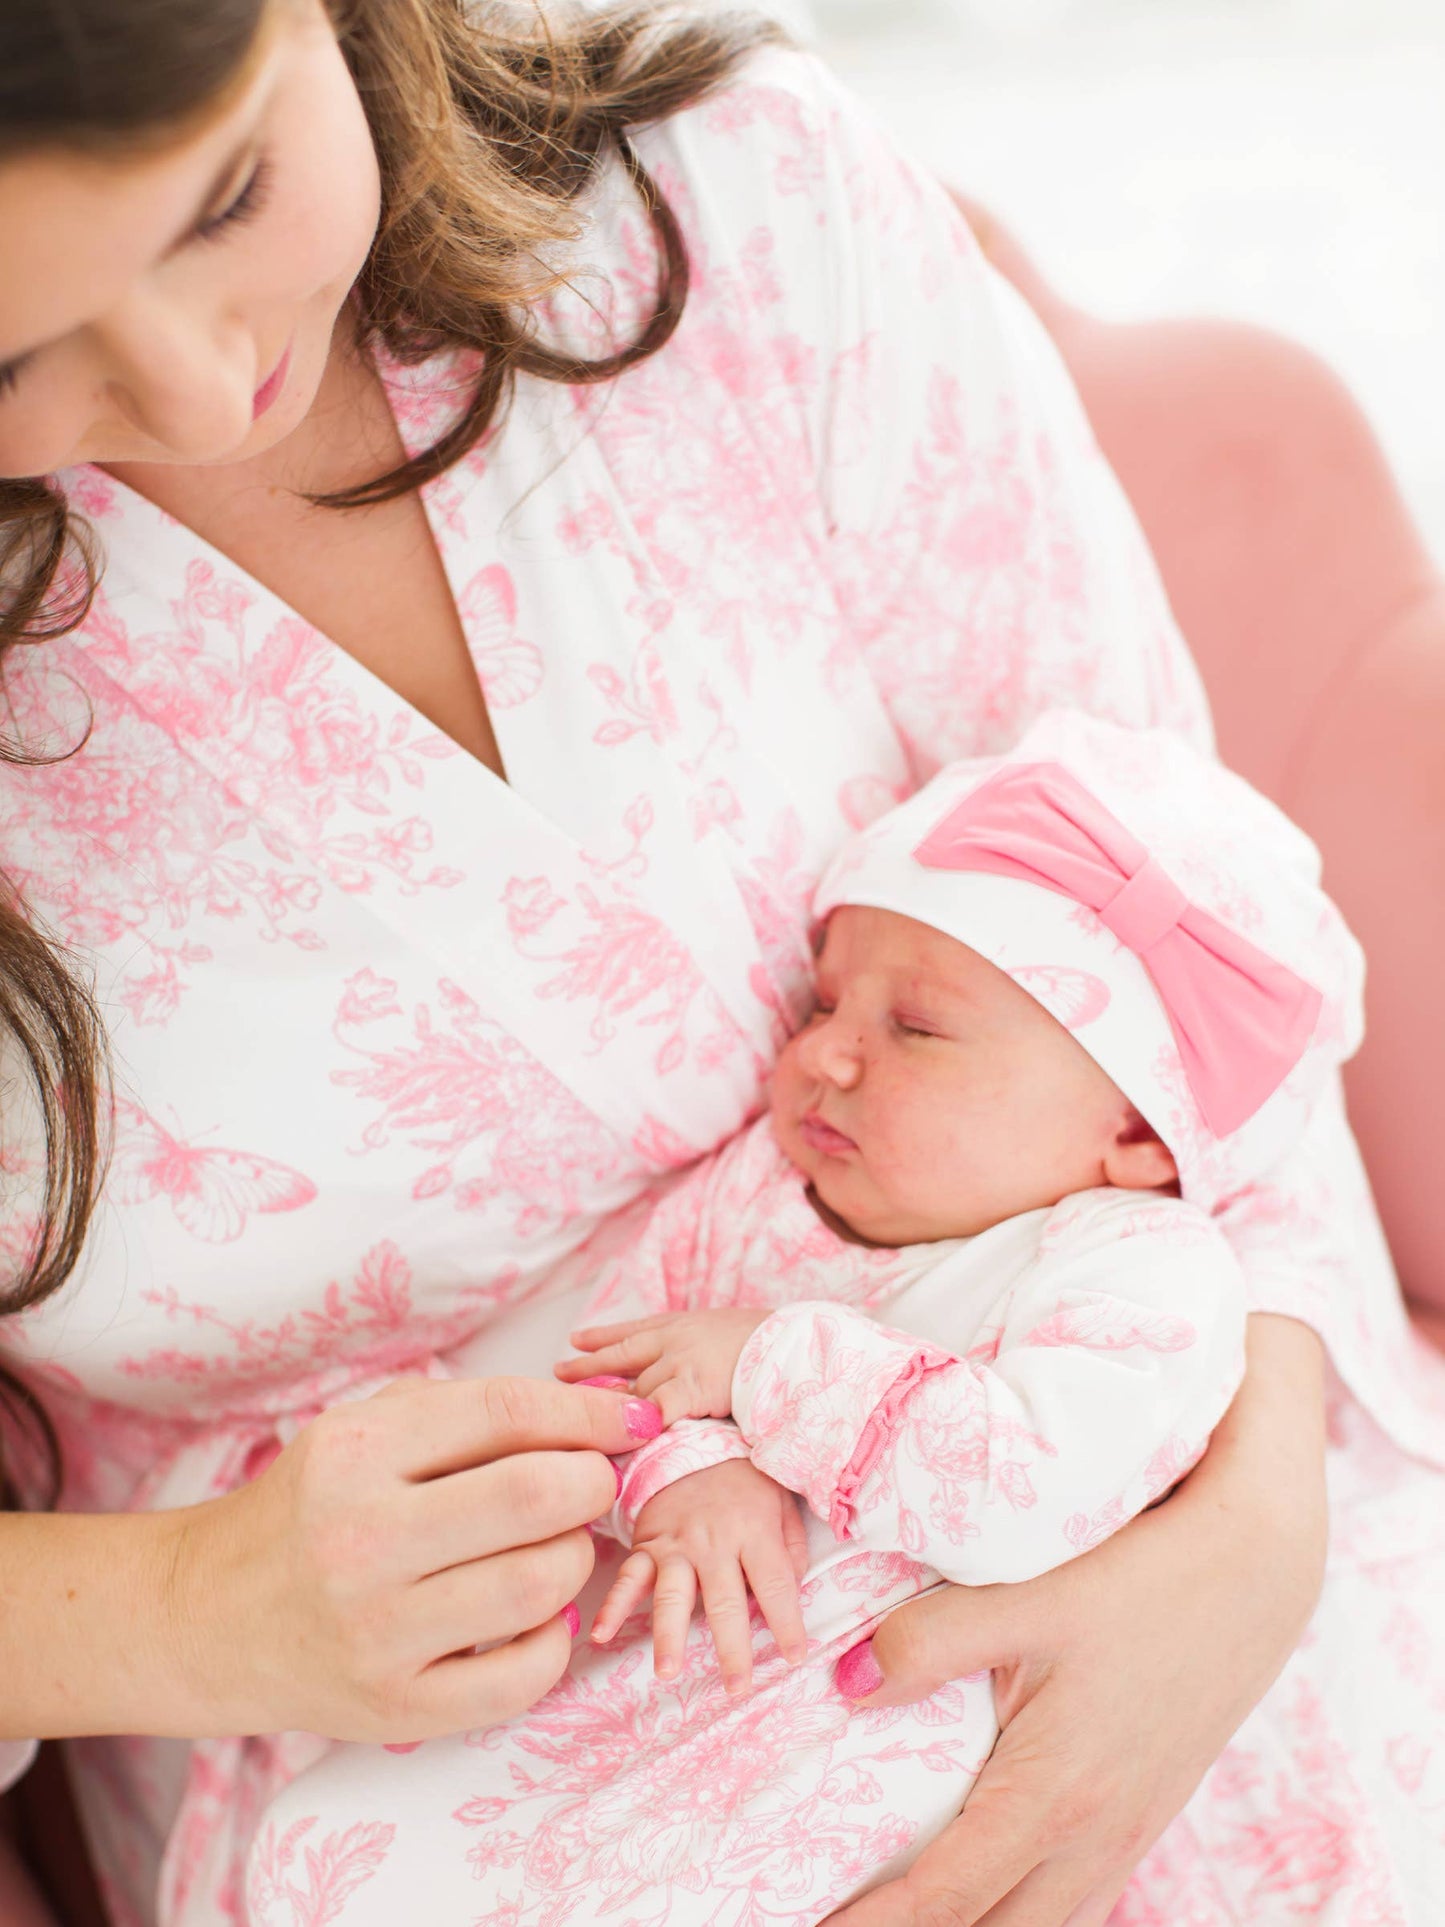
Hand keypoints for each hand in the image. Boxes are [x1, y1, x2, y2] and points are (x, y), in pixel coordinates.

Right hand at [160, 1376, 662, 1744]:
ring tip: (556, 1545)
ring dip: (577, 1556)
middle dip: (594, 1481)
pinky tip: (532, 1616)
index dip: (593, 1411)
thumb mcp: (367, 1431)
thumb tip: (600, 1414)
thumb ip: (470, 1414)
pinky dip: (553, 1640)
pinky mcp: (394, 1706)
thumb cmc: (313, 1508)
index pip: (510, 1413)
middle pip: (538, 1494)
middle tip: (593, 1483)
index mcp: (357, 1453)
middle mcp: (361, 1539)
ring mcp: (376, 1631)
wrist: (207, 1617)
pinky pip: (524, 1676)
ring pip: (541, 1583)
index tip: (636, 1419)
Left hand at [557, 1308, 768, 1425]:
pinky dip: (639, 1426)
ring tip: (581, 1419)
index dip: (603, 1335)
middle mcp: (675, 1339)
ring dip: (608, 1405)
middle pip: (620, 1354)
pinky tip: (622, 1440)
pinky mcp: (690, 1388)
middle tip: (558, 1371)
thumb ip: (706, 1348)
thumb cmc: (772, 1343)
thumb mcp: (729, 1332)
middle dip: (588, 1365)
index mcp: (684, 1323)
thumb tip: (701, 1365)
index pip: (634, 1329)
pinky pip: (655, 1412)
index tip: (576, 1338)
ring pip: (633, 1388)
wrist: (793, 1344)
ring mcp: (680, 1363)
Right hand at [591, 1458, 809, 1696]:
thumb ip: (791, 1548)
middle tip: (736, 1689)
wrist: (693, 1443)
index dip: (787, 1623)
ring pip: (673, 1595)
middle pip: (724, 1601)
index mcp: (754, 1529)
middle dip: (731, 1648)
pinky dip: (613, 1606)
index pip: (775, 1584)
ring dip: (668, 1636)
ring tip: (668, 1673)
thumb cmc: (745, 1482)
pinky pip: (629, 1578)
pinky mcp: (647, 1545)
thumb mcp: (781, 1501)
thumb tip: (793, 1593)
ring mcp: (676, 1544)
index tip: (795, 1657)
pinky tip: (601, 1634)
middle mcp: (714, 1540)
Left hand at [824, 1315, 1328, 1925]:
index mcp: (1055, 1795)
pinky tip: (994, 1877)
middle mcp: (1095, 1836)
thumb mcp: (1031, 1601)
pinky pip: (1078, 1896)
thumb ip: (932, 1642)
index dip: (875, 1924)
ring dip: (973, 1924)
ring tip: (908, 1908)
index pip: (945, 1897)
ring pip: (1041, 1923)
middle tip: (846, 1919)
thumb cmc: (1142, 1583)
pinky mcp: (1148, 1814)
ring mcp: (1129, 1833)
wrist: (1255, 1575)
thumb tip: (847, 1685)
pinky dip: (1024, 1905)